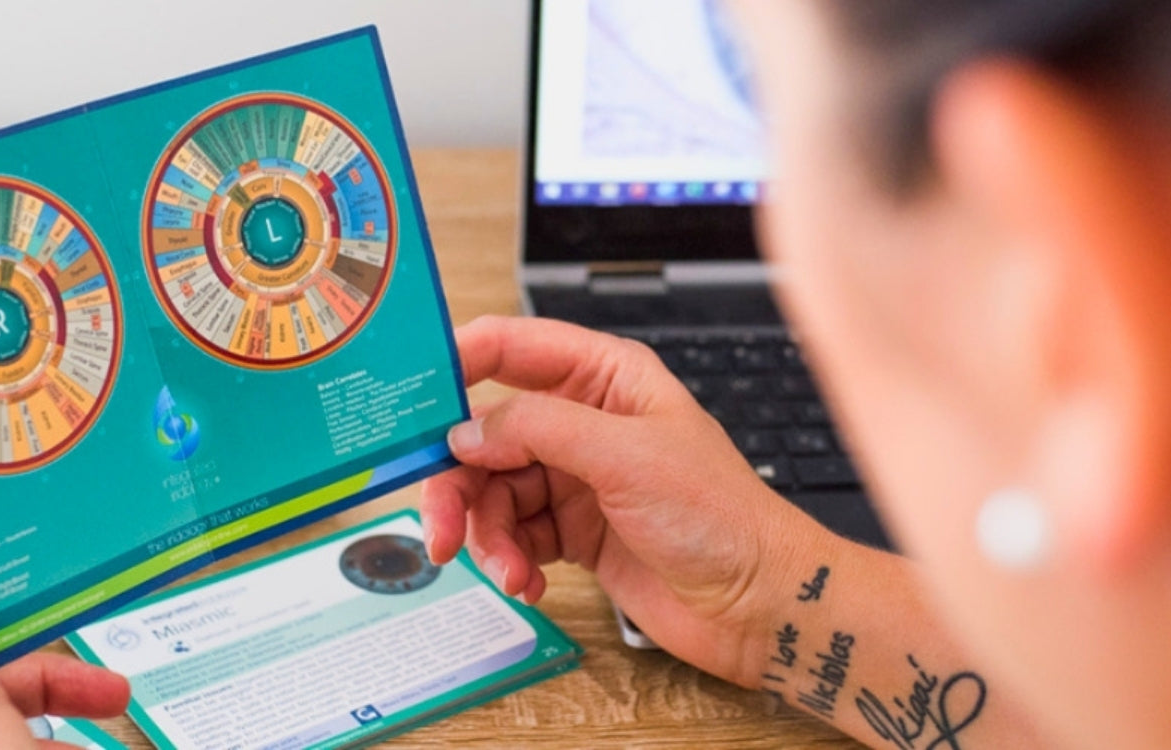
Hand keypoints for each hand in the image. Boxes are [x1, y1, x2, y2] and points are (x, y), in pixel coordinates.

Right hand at [421, 316, 835, 684]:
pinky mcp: (574, 530)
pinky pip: (513, 535)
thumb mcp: (625, 457)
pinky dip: (510, 560)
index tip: (411, 398)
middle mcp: (585, 421)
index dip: (457, 363)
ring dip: (485, 534)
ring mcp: (577, 477)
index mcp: (606, 378)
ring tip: (505, 569)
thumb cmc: (721, 517)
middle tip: (441, 524)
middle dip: (457, 480)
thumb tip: (467, 429)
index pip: (513, 348)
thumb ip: (538, 429)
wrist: (759, 604)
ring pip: (492, 491)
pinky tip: (529, 583)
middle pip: (486, 433)